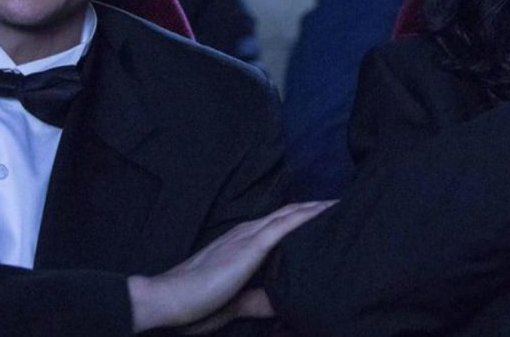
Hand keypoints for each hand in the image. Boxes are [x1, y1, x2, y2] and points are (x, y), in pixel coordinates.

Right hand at [128, 200, 334, 332]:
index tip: (324, 216)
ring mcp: (248, 237)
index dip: (301, 217)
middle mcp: (246, 233)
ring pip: (290, 215)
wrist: (168, 300)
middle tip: (340, 204)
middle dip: (314, 207)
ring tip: (340, 204)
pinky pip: (285, 226)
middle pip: (288, 213)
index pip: (277, 224)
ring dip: (316, 208)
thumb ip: (254, 301)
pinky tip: (324, 212)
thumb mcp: (232, 303)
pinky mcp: (250, 247)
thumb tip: (277, 306)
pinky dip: (307, 217)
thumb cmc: (194, 304)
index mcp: (240, 244)